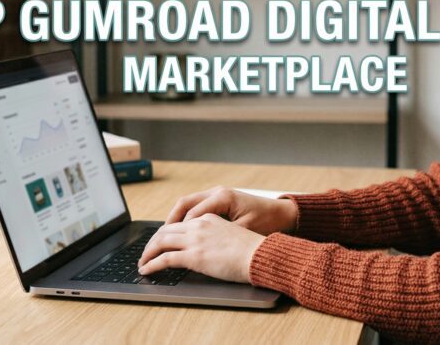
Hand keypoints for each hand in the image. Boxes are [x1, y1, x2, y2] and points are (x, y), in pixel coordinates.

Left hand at [137, 214, 264, 282]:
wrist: (260, 254)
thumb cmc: (252, 250)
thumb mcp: (231, 235)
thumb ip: (214, 237)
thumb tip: (205, 249)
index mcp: (208, 218)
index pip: (179, 223)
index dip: (166, 233)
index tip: (160, 242)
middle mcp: (199, 225)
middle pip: (165, 230)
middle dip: (152, 242)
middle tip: (146, 253)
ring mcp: (195, 240)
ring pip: (160, 242)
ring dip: (148, 253)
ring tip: (142, 263)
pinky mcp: (193, 256)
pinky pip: (164, 259)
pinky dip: (151, 264)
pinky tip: (146, 270)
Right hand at [164, 186, 297, 235]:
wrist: (283, 214)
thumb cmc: (267, 222)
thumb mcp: (243, 231)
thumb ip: (221, 236)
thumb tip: (199, 247)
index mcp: (222, 197)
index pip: (192, 213)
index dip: (178, 230)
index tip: (167, 245)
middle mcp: (217, 192)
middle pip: (184, 204)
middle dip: (169, 222)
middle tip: (157, 240)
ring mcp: (217, 194)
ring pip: (187, 204)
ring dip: (175, 219)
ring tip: (164, 236)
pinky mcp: (219, 200)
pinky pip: (196, 207)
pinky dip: (185, 218)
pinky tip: (180, 231)